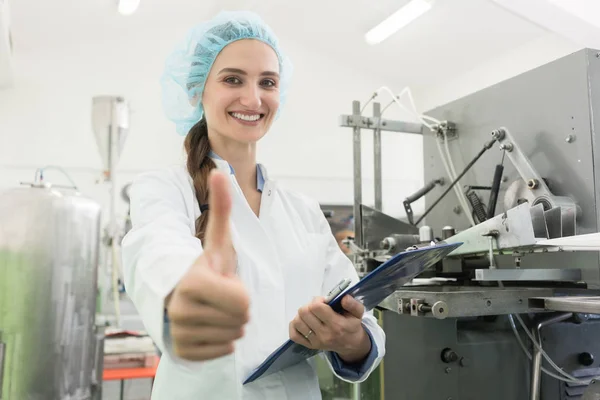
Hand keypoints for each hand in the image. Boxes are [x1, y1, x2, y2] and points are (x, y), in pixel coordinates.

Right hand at [166, 170, 249, 360]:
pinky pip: (223, 352)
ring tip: (216, 310)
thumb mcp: (218, 240)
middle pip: (241, 320)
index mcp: (192, 283)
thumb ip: (222, 208)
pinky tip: (211, 326)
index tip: (225, 283)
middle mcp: (180, 310)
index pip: (243, 303)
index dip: (242, 293)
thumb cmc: (207, 267)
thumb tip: (220, 171)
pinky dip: (223, 342)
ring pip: (234, 337)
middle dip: (238, 309)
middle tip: (221, 298)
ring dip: (232, 324)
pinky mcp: (184, 351)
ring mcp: (180, 333)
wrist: (184, 293)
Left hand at [289, 295, 370, 362]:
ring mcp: (315, 341)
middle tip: (317, 307)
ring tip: (311, 314)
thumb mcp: (358, 313)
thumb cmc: (352, 326)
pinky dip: (295, 325)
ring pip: (297, 322)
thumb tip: (343, 297)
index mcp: (336, 324)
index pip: (316, 307)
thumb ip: (352, 304)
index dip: (318, 300)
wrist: (351, 345)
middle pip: (304, 313)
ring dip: (302, 314)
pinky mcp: (309, 346)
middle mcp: (324, 334)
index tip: (324, 301)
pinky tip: (304, 322)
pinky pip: (294, 334)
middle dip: (309, 306)